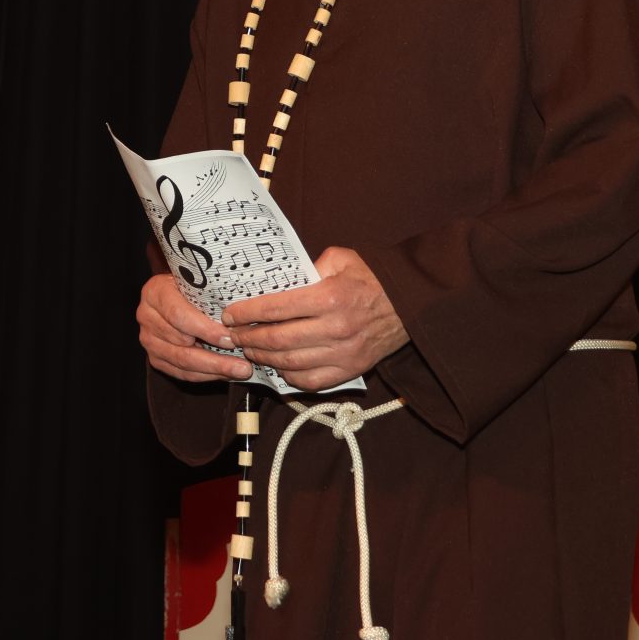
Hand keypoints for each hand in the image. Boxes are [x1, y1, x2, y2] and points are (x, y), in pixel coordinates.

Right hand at [137, 272, 252, 382]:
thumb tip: (240, 318)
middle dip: (215, 358)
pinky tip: (223, 374)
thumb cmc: (189, 287)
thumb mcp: (197, 282)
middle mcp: (146, 317)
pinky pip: (180, 373)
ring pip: (182, 362)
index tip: (230, 339)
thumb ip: (210, 296)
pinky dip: (204, 375)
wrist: (173, 294)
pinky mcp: (155, 357)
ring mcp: (149, 340)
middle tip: (243, 366)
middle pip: (181, 344)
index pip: (180, 315)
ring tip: (238, 371)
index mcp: (155, 293)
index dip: (206, 330)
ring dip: (213, 370)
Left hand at [221, 247, 407, 391]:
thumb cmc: (370, 277)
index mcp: (328, 298)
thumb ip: (308, 265)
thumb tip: (279, 278)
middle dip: (249, 338)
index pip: (275, 308)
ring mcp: (343, 353)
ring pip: (291, 363)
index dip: (247, 313)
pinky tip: (278, 367)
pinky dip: (289, 376)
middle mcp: (334, 328)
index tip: (229, 314)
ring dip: (264, 358)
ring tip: (250, 350)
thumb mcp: (340, 258)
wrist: (409, 303)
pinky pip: (312, 380)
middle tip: (233, 335)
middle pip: (278, 339)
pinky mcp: (351, 369)